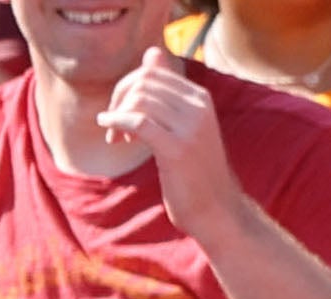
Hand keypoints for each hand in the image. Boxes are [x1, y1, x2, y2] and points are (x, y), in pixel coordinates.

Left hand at [101, 50, 240, 229]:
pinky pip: (137, 122)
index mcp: (201, 98)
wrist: (219, 213)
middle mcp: (199, 108)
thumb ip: (167, 89)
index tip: (122, 112)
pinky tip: (111, 134)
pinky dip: (117, 124)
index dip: (128, 87)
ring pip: (138, 101)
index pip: (152, 72)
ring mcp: (190, 129)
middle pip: (143, 82)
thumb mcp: (184, 124)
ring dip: (117, 116)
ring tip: (116, 137)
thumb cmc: (197, 172)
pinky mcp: (177, 150)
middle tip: (112, 123)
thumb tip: (152, 52)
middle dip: (119, 98)